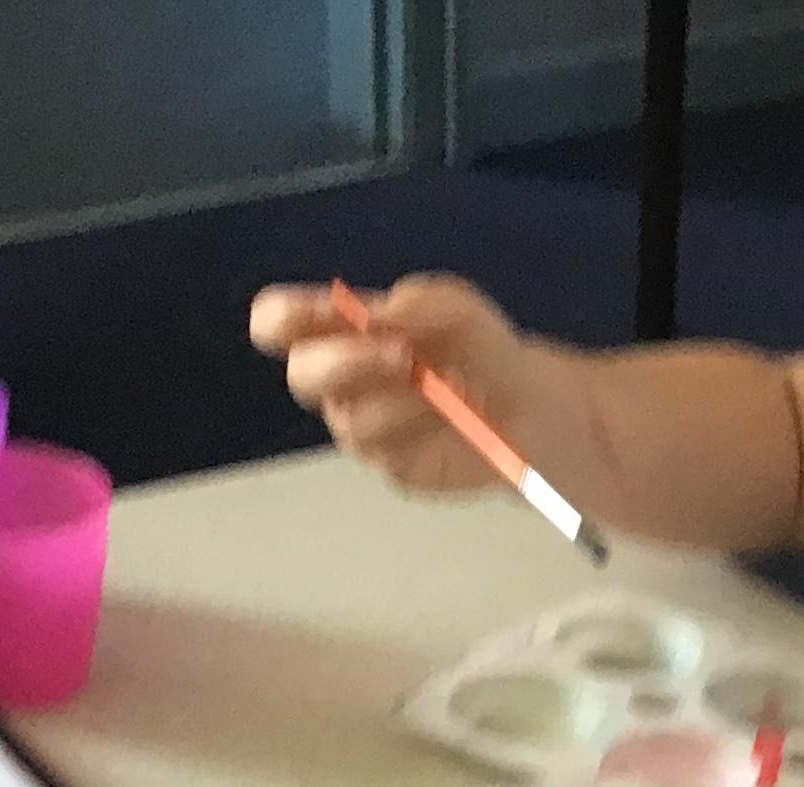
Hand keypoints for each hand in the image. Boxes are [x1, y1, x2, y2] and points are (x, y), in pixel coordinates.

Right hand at [247, 276, 561, 492]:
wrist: (526, 405)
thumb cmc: (479, 349)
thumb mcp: (457, 309)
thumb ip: (416, 305)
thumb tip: (378, 316)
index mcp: (337, 332)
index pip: (277, 324)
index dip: (283, 317)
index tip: (325, 310)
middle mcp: (339, 382)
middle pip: (302, 374)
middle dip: (348, 360)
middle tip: (403, 353)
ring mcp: (361, 427)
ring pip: (351, 418)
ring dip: (403, 397)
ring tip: (452, 383)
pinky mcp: (391, 465)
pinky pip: (388, 451)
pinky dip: (423, 424)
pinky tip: (454, 412)